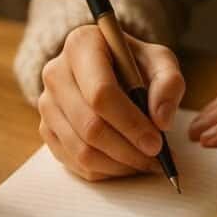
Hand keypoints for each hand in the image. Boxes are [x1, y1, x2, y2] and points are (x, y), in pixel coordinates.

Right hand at [38, 25, 184, 180]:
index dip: (130, 123)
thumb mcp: (160, 61)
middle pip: (89, 126)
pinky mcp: (47, 129)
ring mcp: (47, 104)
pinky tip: (127, 164)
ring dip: (119, 165)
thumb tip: (161, 121)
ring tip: (146, 163)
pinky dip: (106, 171)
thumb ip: (169, 83)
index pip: (101, 93)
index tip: (157, 142)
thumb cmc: (136, 64)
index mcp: (82, 45)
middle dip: (127, 150)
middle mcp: (56, 73)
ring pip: (81, 150)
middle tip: (156, 159)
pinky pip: (74, 162)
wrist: (111, 68)